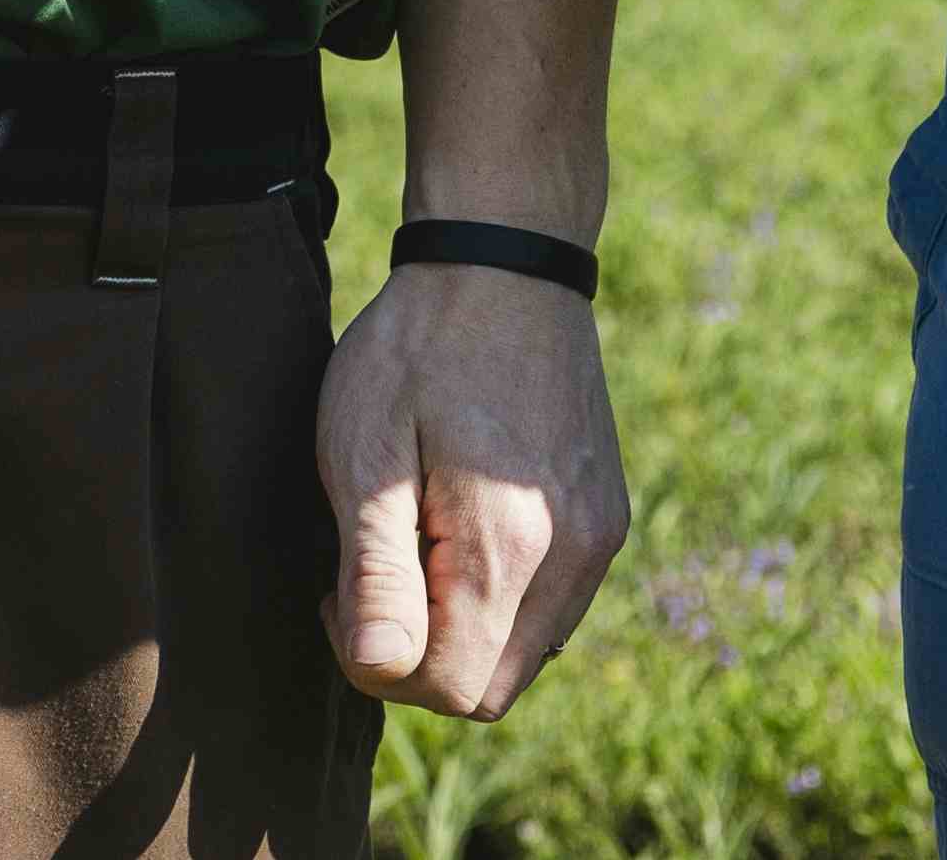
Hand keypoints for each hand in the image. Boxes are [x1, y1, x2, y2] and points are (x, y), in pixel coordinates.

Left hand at [321, 259, 628, 716]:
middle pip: (491, 688)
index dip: (379, 665)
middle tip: (371, 569)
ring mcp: (601, 536)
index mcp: (512, 546)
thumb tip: (380, 671)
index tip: (339, 589)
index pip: (450, 688)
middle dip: (420, 658)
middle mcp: (577, 556)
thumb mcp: (367, 452)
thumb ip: (377, 573)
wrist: (505, 257)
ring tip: (416, 538)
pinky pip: (551, 607)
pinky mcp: (607, 515)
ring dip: (461, 631)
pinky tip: (458, 525)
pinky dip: (499, 599)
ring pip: (525, 653)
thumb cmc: (418, 348)